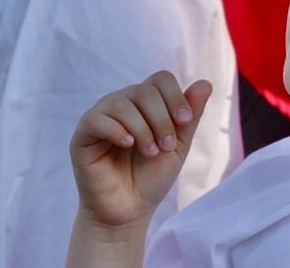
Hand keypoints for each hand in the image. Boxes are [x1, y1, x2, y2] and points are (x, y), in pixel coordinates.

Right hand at [69, 72, 212, 229]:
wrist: (129, 210)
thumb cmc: (151, 176)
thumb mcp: (178, 145)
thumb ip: (191, 115)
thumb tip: (206, 83)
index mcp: (143, 102)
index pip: (160, 79)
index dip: (176, 97)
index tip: (185, 122)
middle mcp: (121, 103)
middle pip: (145, 90)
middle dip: (162, 119)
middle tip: (167, 146)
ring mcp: (100, 117)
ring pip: (123, 104)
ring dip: (143, 129)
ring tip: (150, 153)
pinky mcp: (83, 135)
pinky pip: (97, 119)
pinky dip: (117, 130)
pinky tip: (128, 144)